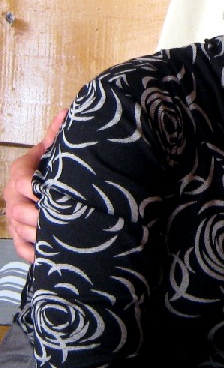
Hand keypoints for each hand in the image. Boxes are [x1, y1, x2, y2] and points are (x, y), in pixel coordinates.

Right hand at [2, 109, 66, 261]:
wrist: (41, 185)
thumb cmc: (50, 167)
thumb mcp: (52, 151)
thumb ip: (56, 135)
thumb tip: (66, 112)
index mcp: (20, 173)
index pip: (22, 181)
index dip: (34, 188)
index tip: (47, 192)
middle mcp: (13, 196)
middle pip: (19, 210)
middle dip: (37, 216)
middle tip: (56, 219)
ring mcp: (15, 217)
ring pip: (20, 230)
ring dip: (37, 235)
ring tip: (55, 236)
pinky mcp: (19, 235)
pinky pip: (22, 248)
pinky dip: (33, 253)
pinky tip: (47, 255)